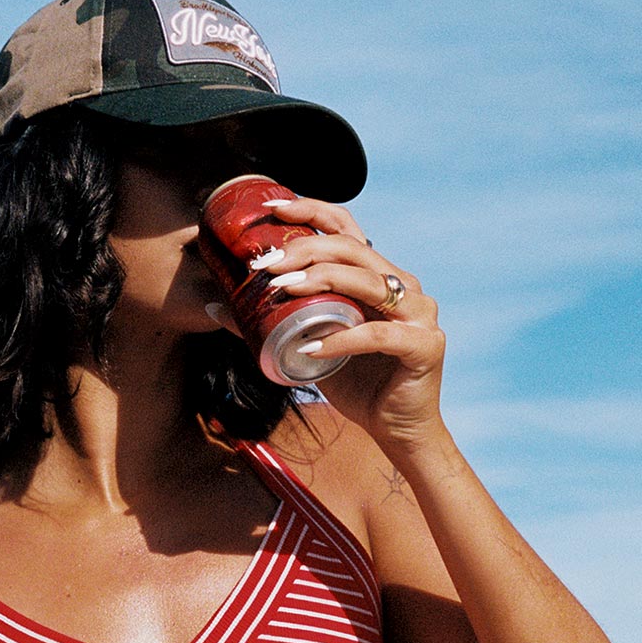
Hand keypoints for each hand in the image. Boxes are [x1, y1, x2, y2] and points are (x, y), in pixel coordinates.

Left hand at [251, 195, 445, 453]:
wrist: (399, 432)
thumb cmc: (358, 387)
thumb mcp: (308, 347)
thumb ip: (274, 322)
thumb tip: (217, 306)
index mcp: (379, 277)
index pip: (347, 230)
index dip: (312, 211)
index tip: (272, 209)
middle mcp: (403, 286)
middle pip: (353, 249)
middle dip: (305, 250)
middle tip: (266, 264)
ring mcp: (419, 313)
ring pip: (366, 282)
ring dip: (320, 281)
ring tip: (281, 289)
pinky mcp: (424, 345)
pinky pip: (376, 335)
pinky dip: (341, 340)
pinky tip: (310, 347)